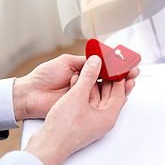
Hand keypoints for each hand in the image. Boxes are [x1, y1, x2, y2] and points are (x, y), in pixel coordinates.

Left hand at [13, 54, 137, 120]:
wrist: (30, 94)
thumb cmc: (44, 77)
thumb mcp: (67, 63)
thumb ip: (84, 62)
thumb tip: (100, 59)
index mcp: (82, 70)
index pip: (104, 66)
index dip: (116, 64)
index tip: (128, 61)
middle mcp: (85, 82)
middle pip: (109, 79)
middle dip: (123, 74)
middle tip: (134, 71)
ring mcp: (85, 95)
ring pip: (107, 90)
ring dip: (120, 85)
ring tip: (130, 79)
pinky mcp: (82, 105)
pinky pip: (99, 102)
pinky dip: (111, 98)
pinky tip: (119, 92)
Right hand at [24, 55, 137, 164]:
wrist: (47, 145)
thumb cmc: (64, 129)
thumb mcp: (78, 96)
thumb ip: (88, 76)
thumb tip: (96, 62)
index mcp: (108, 116)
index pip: (119, 91)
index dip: (119, 76)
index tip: (117, 65)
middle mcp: (102, 119)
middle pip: (108, 93)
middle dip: (105, 77)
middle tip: (104, 64)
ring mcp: (91, 120)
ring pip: (95, 96)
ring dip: (91, 83)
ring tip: (88, 69)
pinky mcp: (80, 120)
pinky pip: (85, 101)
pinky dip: (82, 90)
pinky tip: (76, 81)